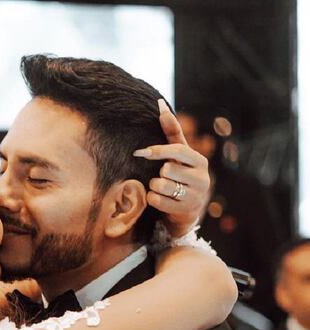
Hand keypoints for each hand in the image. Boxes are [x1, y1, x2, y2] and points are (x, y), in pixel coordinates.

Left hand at [134, 99, 209, 236]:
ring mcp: (195, 196)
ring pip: (162, 185)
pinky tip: (156, 199)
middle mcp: (201, 178)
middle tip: (161, 177)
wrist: (186, 210)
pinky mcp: (185, 211)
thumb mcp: (179, 154)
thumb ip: (172, 131)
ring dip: (154, 187)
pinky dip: (152, 199)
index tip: (141, 152)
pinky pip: (158, 201)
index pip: (177, 151)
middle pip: (167, 169)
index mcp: (200, 161)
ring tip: (160, 189)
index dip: (158, 151)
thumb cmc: (179, 175)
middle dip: (158, 174)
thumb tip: (160, 104)